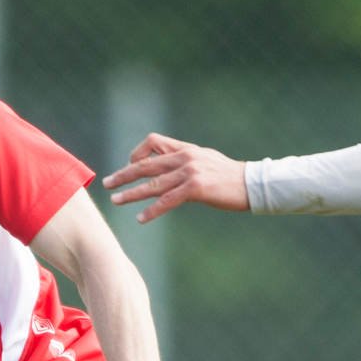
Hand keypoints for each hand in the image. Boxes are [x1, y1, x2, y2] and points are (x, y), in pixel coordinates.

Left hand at [103, 133, 248, 223]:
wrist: (253, 184)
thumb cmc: (231, 176)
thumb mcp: (207, 161)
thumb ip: (187, 162)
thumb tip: (173, 169)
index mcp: (186, 149)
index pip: (153, 142)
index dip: (137, 154)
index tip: (130, 167)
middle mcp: (185, 157)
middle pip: (146, 165)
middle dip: (124, 174)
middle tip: (107, 183)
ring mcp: (189, 172)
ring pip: (153, 184)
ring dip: (131, 194)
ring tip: (116, 201)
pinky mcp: (196, 189)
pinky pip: (167, 201)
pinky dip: (152, 210)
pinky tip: (141, 218)